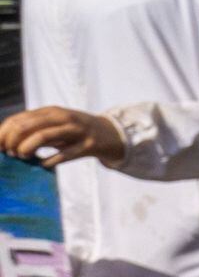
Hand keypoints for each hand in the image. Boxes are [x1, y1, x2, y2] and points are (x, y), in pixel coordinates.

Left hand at [0, 105, 123, 169]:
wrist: (110, 133)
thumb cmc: (75, 130)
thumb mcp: (55, 124)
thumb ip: (34, 128)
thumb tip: (7, 140)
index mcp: (51, 111)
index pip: (18, 119)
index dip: (4, 133)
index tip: (0, 146)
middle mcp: (63, 118)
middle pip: (27, 126)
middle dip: (13, 141)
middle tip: (11, 152)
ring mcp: (76, 131)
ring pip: (43, 136)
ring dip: (27, 148)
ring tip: (23, 156)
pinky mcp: (87, 145)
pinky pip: (63, 155)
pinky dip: (48, 161)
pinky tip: (43, 164)